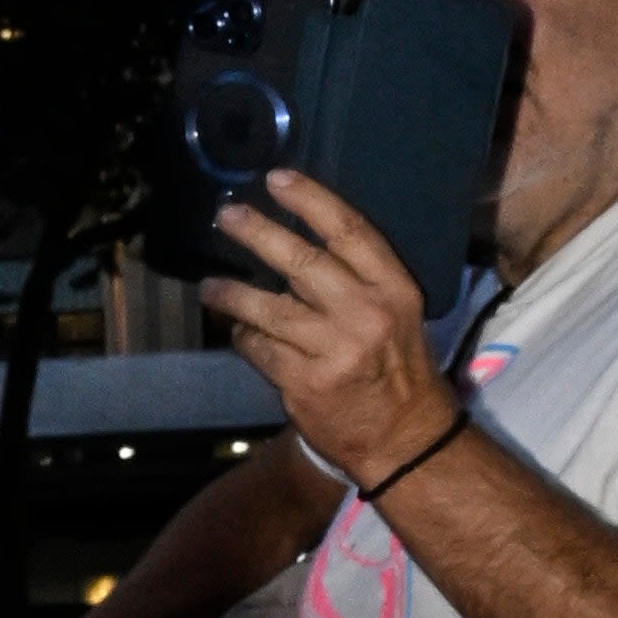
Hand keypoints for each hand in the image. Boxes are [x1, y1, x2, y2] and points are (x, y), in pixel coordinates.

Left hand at [200, 174, 464, 493]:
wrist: (406, 439)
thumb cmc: (398, 368)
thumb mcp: (396, 314)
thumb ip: (356, 278)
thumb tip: (293, 237)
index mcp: (394, 289)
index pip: (349, 232)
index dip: (310, 200)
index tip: (276, 178)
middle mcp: (365, 314)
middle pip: (300, 260)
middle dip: (257, 233)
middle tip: (227, 216)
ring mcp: (333, 349)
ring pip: (266, 308)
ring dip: (231, 293)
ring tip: (211, 287)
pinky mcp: (304, 382)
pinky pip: (259, 348)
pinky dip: (245, 338)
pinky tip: (242, 334)